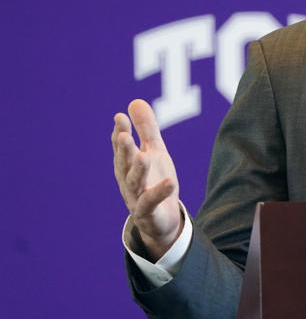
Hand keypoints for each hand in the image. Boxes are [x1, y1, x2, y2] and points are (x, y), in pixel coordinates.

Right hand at [112, 99, 182, 259]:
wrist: (162, 219)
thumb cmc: (154, 181)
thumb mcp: (154, 151)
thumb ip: (146, 128)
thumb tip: (134, 101)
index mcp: (127, 164)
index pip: (121, 146)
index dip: (120, 132)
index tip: (119, 116)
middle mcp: (127, 180)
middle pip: (124, 163)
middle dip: (124, 150)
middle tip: (124, 135)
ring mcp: (136, 197)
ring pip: (134, 183)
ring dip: (138, 170)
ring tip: (144, 156)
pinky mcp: (148, 212)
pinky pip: (152, 202)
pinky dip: (160, 192)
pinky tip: (170, 182)